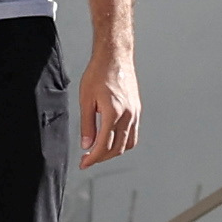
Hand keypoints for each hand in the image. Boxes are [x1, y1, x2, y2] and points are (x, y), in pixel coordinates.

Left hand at [79, 52, 141, 167]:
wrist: (115, 57)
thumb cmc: (98, 74)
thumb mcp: (85, 100)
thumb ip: (86, 125)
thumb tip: (87, 145)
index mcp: (113, 112)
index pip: (104, 145)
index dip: (93, 158)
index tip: (83, 164)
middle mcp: (128, 115)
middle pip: (118, 148)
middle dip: (102, 158)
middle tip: (88, 160)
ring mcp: (135, 113)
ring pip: (129, 143)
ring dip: (114, 152)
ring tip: (99, 152)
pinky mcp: (137, 110)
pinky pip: (133, 134)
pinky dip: (123, 142)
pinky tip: (112, 140)